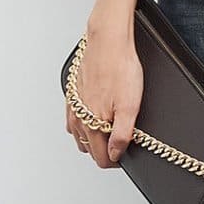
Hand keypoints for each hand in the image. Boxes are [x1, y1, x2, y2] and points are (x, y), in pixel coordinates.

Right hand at [66, 26, 144, 168]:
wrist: (108, 42)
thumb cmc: (120, 68)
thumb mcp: (130, 106)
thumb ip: (122, 135)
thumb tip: (116, 154)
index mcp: (93, 125)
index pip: (101, 158)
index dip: (115, 161)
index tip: (125, 155)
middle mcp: (79, 119)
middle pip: (89, 149)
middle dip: (105, 152)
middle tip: (121, 143)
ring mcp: (74, 107)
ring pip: (80, 135)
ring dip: (93, 139)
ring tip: (110, 131)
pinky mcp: (72, 95)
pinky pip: (74, 119)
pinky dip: (83, 124)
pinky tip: (95, 115)